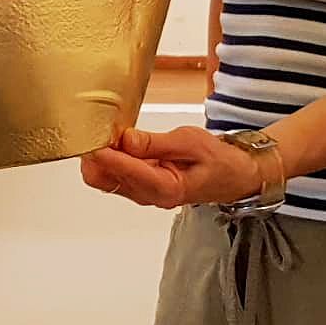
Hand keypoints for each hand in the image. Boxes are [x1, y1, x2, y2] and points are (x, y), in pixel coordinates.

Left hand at [81, 126, 259, 208]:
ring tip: (107, 132)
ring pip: (104, 179)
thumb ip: (157, 143)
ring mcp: (141, 193)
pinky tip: (114, 141)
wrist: (232, 176)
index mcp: (166, 188)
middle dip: (96, 155)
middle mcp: (149, 195)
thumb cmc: (217, 160)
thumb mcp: (191, 142)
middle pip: (105, 180)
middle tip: (98, 129)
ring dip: (99, 156)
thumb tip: (127, 140)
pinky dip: (108, 158)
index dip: (106, 155)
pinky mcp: (138, 187)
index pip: (126, 172)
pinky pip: (113, 175)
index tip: (93, 139)